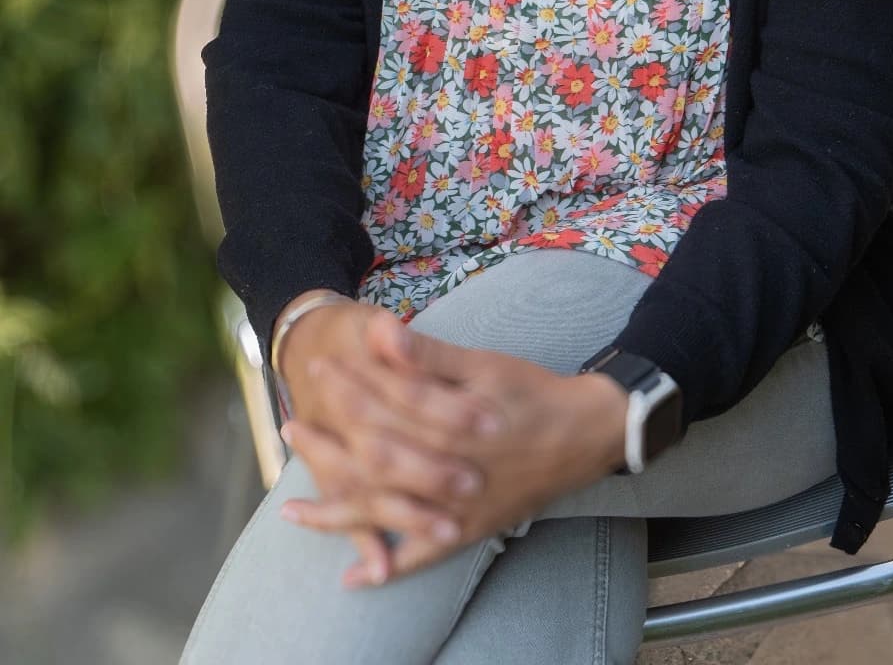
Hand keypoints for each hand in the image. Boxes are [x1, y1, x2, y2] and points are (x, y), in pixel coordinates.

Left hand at [276, 301, 507, 582]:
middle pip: (374, 459)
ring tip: (291, 509)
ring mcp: (456, 507)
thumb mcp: (483, 363)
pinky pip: (423, 554)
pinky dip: (388, 567)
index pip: (384, 403)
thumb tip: (380, 330)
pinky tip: (352, 578)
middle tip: (289, 429)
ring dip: (337, 509)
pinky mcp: (470, 530)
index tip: (316, 369)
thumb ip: (428, 355)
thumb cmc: (532, 392)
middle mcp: (446, 470)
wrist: (586, 434)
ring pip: (387, 511)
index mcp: (448, 422)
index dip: (347, 385)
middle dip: (328, 445)